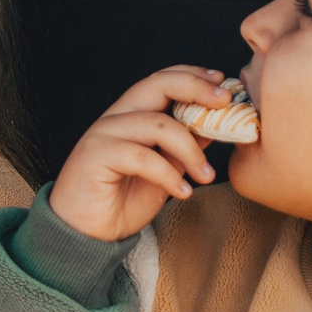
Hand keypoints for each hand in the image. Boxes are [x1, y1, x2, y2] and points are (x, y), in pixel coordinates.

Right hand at [45, 66, 230, 243]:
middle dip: (196, 88)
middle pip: (157, 84)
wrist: (86, 235)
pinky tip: (183, 193)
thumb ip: (184, 147)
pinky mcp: (95, 156)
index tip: (225, 86)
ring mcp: (103, 134)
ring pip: (157, 123)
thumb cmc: (121, 201)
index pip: (163, 80)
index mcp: (131, 115)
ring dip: (191, 149)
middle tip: (225, 104)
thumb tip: (216, 126)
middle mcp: (116, 117)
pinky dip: (169, 175)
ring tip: (206, 176)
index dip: (195, 77)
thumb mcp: (165, 171)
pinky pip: (142, 157)